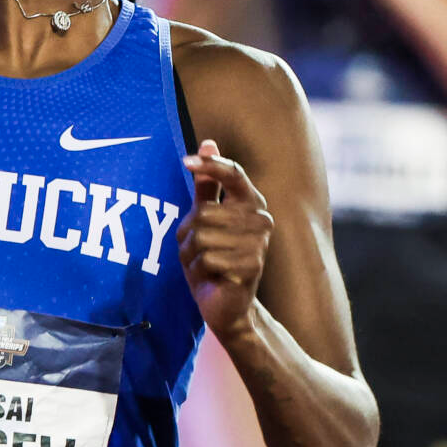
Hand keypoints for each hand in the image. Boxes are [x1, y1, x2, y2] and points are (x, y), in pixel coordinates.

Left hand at [179, 140, 273, 341]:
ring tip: (205, 265)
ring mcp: (259, 243)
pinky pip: (208, 259)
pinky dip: (200, 271)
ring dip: (192, 255)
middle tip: (197, 250)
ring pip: (203, 237)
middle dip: (189, 234)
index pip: (232, 173)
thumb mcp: (205, 219)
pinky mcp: (252, 266)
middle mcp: (261, 219)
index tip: (185, 161)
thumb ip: (207, 184)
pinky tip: (211, 277)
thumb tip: (207, 141)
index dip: (209, 165)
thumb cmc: (214, 258)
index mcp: (251, 202)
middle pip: (204, 212)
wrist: (227, 305)